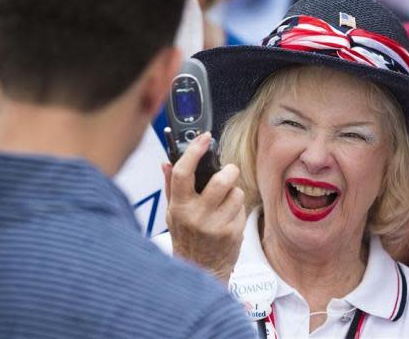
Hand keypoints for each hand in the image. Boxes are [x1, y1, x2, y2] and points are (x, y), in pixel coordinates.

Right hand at [162, 132, 245, 282]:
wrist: (200, 270)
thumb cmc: (186, 238)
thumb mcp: (172, 213)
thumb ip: (171, 186)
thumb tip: (167, 162)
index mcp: (179, 207)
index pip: (183, 172)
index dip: (195, 151)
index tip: (204, 138)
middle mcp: (197, 216)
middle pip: (221, 180)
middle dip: (229, 171)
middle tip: (228, 172)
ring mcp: (217, 225)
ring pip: (236, 192)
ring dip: (233, 193)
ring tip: (224, 202)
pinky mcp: (233, 233)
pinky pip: (242, 208)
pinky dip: (237, 209)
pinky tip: (228, 219)